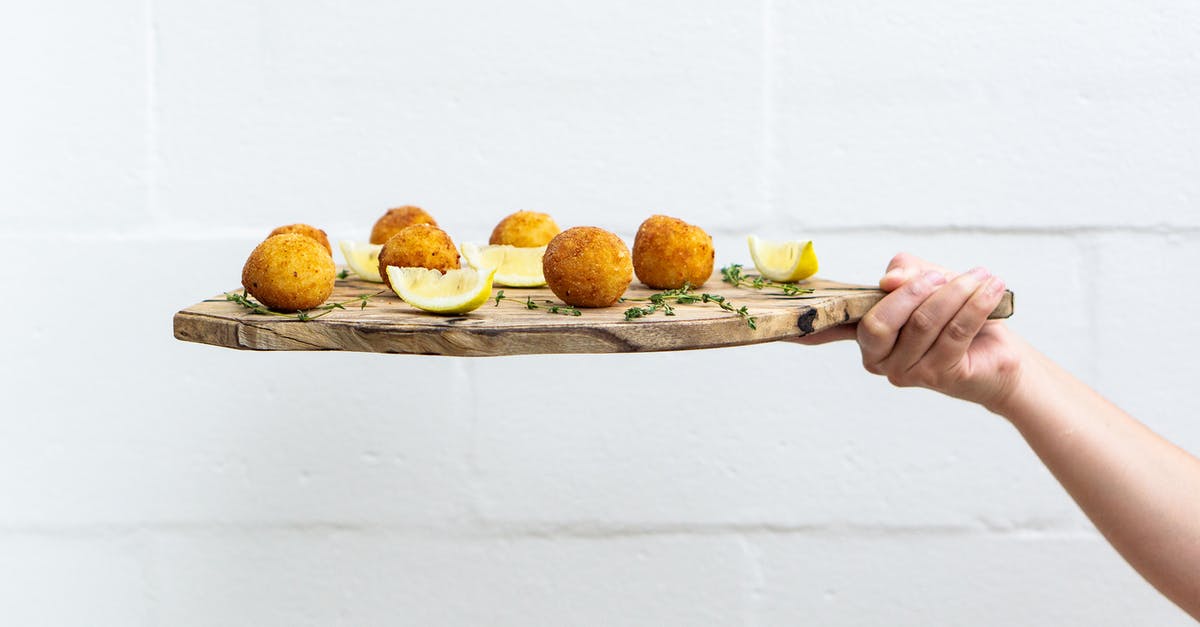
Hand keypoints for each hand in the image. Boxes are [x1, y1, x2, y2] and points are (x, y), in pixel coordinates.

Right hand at [798, 253, 1023, 411]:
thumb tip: (890, 281)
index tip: (779, 330)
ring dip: (957, 292)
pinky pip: (955, 332)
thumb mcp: (928, 280)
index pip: (827, 332)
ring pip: (924, 322)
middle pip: (879, 323)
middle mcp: (876, 357)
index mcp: (864, 332)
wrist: (998, 351)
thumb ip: (907, 273)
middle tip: (942, 275)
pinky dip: (976, 305)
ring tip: (982, 277)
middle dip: (912, 292)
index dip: (801, 332)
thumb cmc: (956, 313)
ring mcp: (905, 371)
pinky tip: (991, 289)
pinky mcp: (939, 376)